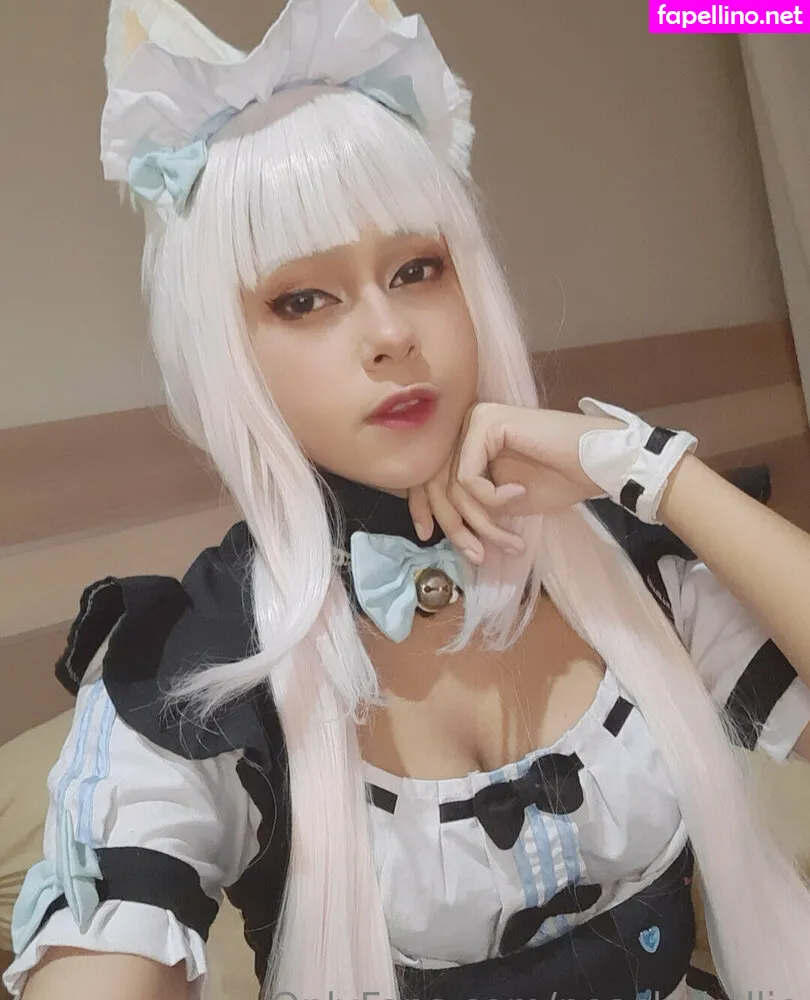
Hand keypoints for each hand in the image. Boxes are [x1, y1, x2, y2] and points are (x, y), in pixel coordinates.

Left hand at [407, 402, 622, 561]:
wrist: (597, 463)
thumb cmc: (559, 480)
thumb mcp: (504, 502)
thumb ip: (473, 504)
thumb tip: (440, 524)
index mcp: (469, 442)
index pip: (431, 477)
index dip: (423, 508)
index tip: (427, 535)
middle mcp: (466, 426)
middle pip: (438, 484)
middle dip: (457, 527)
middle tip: (479, 556)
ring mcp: (474, 420)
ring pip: (453, 486)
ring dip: (482, 522)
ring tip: (510, 541)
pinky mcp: (485, 421)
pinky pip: (468, 476)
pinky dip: (491, 497)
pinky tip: (519, 493)